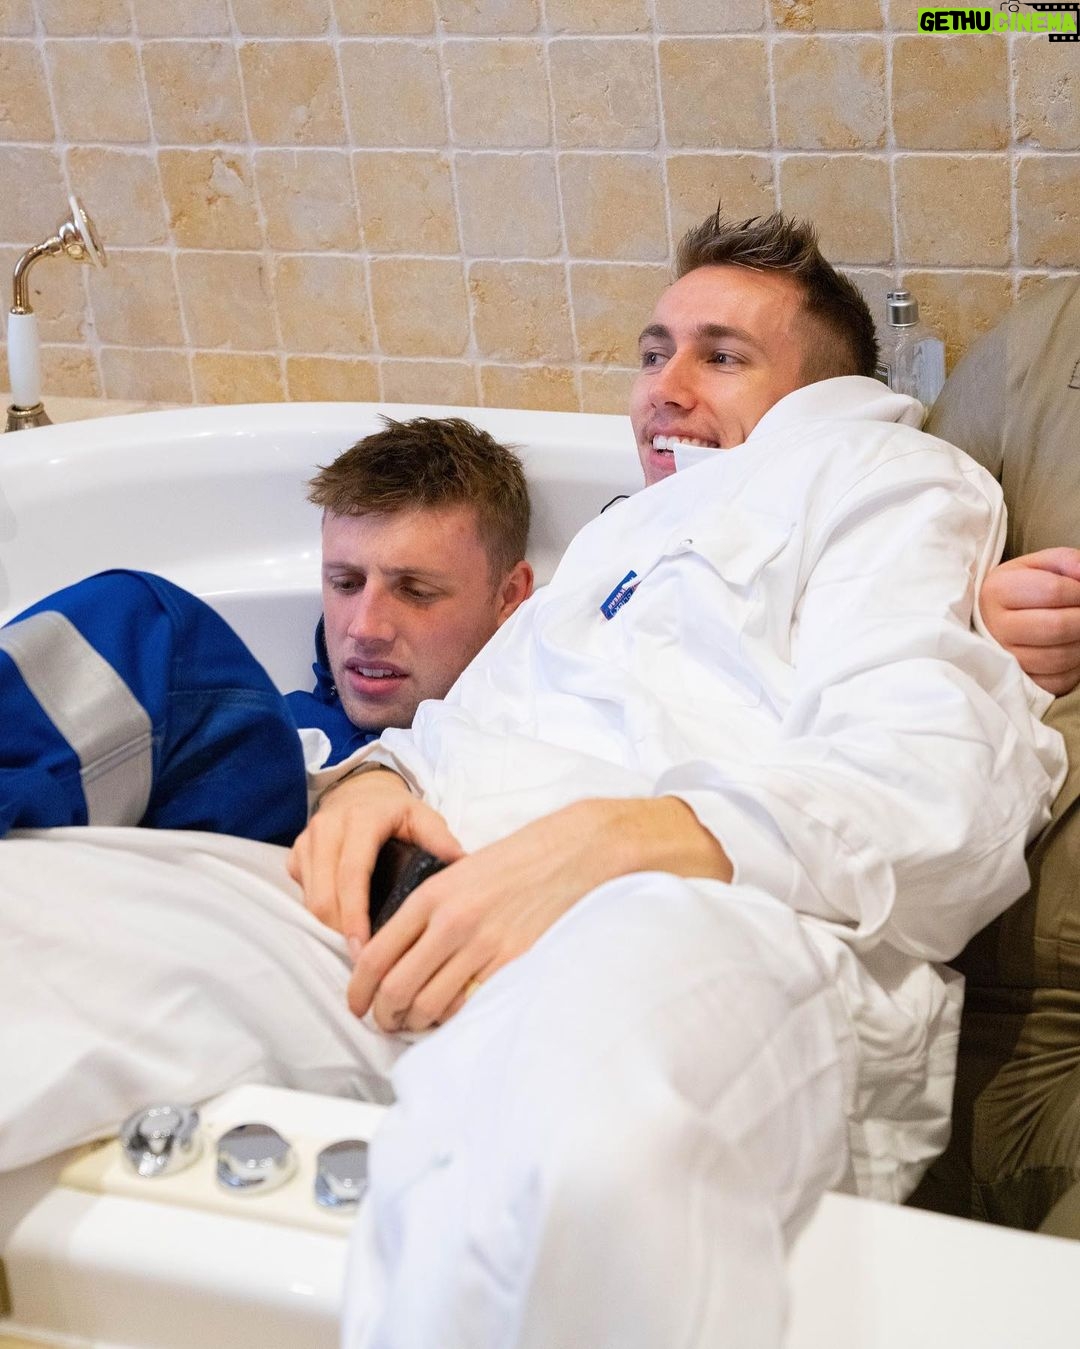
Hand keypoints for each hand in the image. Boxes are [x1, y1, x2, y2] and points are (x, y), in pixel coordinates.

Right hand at [287, 768, 463, 945]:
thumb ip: (439, 838)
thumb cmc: (396, 811)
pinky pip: (302, 893)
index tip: (366, 948)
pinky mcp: (296, 852)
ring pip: (309, 899)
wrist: (361, 790)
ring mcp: (307, 840)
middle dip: (340, 931)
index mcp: (361, 819)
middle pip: (324, 895)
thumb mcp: (422, 816)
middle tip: (364, 959)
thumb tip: (460, 864)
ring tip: (357, 946)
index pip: (352, 874)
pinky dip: (320, 913)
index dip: (355, 915)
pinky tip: (343, 923)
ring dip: (329, 926)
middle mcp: (328, 828)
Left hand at [352, 795, 732, 1033]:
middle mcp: (452, 923)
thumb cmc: (517, 862)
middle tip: (384, 1022)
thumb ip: (428, 910)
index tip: (357, 1003)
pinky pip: (470, 1006)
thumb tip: (399, 952)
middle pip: (396, 989)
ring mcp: (484, 947)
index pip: (376, 955)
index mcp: (432, 896)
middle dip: (383, 1015)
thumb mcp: (460, 874)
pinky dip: (455, 1018)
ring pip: (429, 1005)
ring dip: (416, 1022)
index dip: (359, 990)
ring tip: (416, 1023)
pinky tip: (453, 1016)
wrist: (574, 853)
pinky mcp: (514, 964)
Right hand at [980, 549, 1079, 695]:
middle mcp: (995, 627)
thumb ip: (1065, 561)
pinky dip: (1075, 665)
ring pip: (1060, 656)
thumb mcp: (1036, 566)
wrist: (991, 620)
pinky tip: (1070, 649)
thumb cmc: (1020, 591)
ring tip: (1078, 630)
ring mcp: (1005, 659)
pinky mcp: (1020, 683)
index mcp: (997, 591)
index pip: (1053, 590)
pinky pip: (1058, 680)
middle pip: (1057, 626)